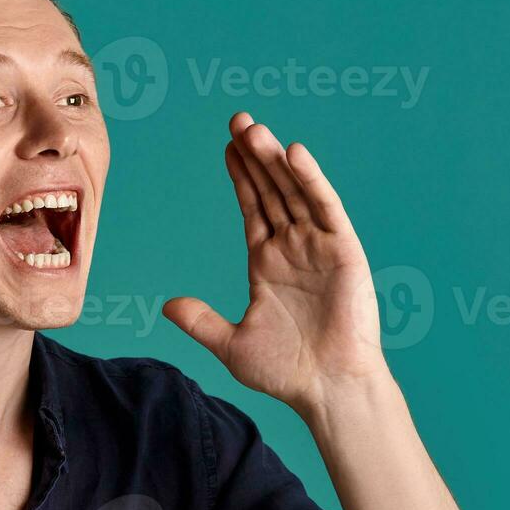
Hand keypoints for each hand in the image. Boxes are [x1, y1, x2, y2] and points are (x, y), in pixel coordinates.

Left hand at [163, 112, 390, 415]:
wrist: (327, 389)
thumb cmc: (287, 372)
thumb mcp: (232, 344)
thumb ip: (201, 321)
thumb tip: (167, 306)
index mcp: (267, 263)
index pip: (253, 208)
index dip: (241, 177)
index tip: (227, 147)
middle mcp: (293, 248)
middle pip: (272, 191)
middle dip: (255, 156)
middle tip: (238, 120)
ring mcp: (319, 247)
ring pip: (294, 192)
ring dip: (276, 160)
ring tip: (254, 130)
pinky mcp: (343, 251)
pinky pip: (325, 208)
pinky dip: (312, 180)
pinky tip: (295, 154)